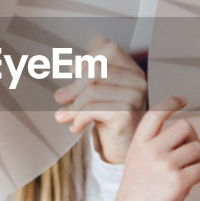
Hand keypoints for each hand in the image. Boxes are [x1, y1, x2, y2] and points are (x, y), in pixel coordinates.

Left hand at [53, 36, 146, 163]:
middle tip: (60, 98)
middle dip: (74, 86)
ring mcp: (135, 97)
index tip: (73, 71)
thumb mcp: (101, 93)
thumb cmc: (112, 122)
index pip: (110, 50)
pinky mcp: (127, 114)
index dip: (88, 59)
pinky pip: (93, 109)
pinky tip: (76, 127)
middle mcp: (138, 81)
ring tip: (65, 116)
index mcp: (133, 72)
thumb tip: (79, 57)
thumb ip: (94, 74)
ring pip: (92, 90)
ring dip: (73, 107)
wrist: (122, 150)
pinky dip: (78, 118)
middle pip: (97, 69)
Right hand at [91, 96, 199, 200]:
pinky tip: (193, 182)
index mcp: (139, 144)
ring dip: (199, 159)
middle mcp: (151, 151)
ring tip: (190, 171)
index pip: (156, 114)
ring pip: (198, 148)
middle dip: (193, 139)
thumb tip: (186, 132)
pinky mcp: (178, 182)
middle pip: (186, 127)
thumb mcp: (137, 163)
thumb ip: (154, 146)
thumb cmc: (138, 194)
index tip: (183, 99)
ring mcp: (164, 166)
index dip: (171, 102)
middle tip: (191, 154)